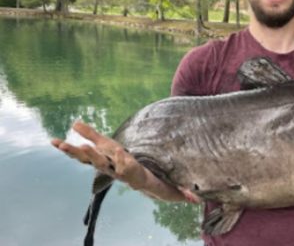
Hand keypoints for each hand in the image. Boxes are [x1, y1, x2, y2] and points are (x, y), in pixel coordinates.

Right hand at [51, 121, 147, 189]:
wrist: (135, 174)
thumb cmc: (116, 158)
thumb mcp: (103, 144)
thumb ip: (90, 134)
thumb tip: (74, 123)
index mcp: (94, 158)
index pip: (77, 153)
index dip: (66, 148)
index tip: (53, 141)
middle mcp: (100, 164)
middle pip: (85, 159)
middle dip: (74, 152)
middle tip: (63, 145)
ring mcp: (112, 168)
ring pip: (101, 163)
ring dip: (93, 155)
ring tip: (85, 146)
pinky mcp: (125, 170)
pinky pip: (122, 164)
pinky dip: (120, 157)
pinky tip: (118, 149)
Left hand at [52, 121, 201, 203]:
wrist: (147, 184)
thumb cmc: (160, 185)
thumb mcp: (172, 190)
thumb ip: (182, 193)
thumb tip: (197, 200)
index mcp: (133, 176)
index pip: (127, 170)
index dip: (123, 164)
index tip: (119, 156)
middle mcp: (118, 171)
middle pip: (103, 164)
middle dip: (93, 157)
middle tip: (83, 149)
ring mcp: (109, 163)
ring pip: (90, 158)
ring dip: (74, 151)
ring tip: (58, 143)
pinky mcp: (107, 154)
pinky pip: (92, 147)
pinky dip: (81, 139)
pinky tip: (68, 131)